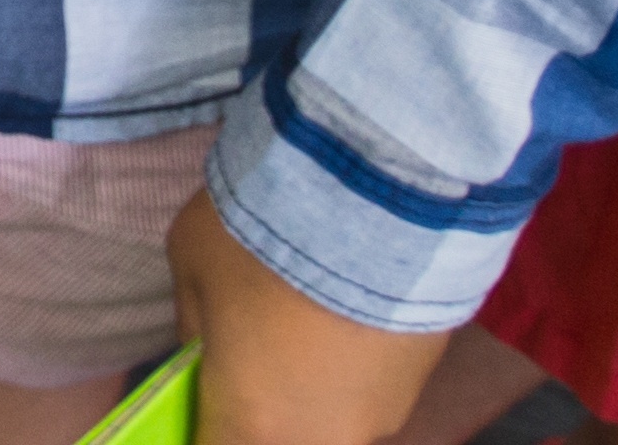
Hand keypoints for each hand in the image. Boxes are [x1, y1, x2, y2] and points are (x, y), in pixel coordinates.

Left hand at [169, 188, 453, 444]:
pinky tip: (346, 308)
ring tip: (301, 317)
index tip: (200, 391)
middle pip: (280, 438)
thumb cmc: (263, 237)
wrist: (379, 197)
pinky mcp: (425, 381)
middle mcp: (320, 439)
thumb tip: (202, 353)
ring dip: (309, 384)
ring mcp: (380, 416)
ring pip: (329, 417)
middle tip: (246, 346)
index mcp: (253, 425)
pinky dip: (351, 360)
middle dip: (259, 405)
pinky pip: (369, 385)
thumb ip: (193, 329)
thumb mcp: (192, 268)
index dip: (204, 426)